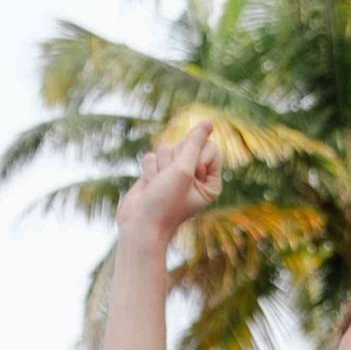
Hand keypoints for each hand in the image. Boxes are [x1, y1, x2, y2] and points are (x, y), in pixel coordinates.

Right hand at [118, 121, 220, 241]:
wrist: (140, 225)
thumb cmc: (165, 204)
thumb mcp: (183, 171)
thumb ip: (194, 144)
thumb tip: (208, 123)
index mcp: (210, 182)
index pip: (210, 147)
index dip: (195, 157)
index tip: (187, 178)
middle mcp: (194, 177)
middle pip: (187, 145)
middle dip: (174, 161)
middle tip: (169, 184)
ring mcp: (174, 174)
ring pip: (167, 148)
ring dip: (159, 167)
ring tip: (158, 187)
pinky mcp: (156, 173)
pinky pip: (152, 155)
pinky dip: (148, 170)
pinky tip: (149, 186)